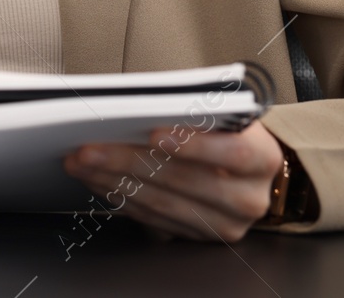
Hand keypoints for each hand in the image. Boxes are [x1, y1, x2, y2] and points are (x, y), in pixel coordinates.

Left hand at [62, 120, 284, 241]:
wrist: (246, 167)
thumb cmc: (224, 129)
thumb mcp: (222, 111)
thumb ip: (190, 109)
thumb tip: (136, 105)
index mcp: (262, 158)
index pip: (233, 153)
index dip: (193, 145)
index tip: (154, 133)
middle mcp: (249, 199)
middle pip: (185, 181)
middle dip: (129, 161)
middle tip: (89, 147)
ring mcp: (225, 225)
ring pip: (163, 203)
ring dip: (114, 180)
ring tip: (80, 161)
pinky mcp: (198, 238)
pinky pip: (152, 219)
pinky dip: (119, 197)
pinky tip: (95, 179)